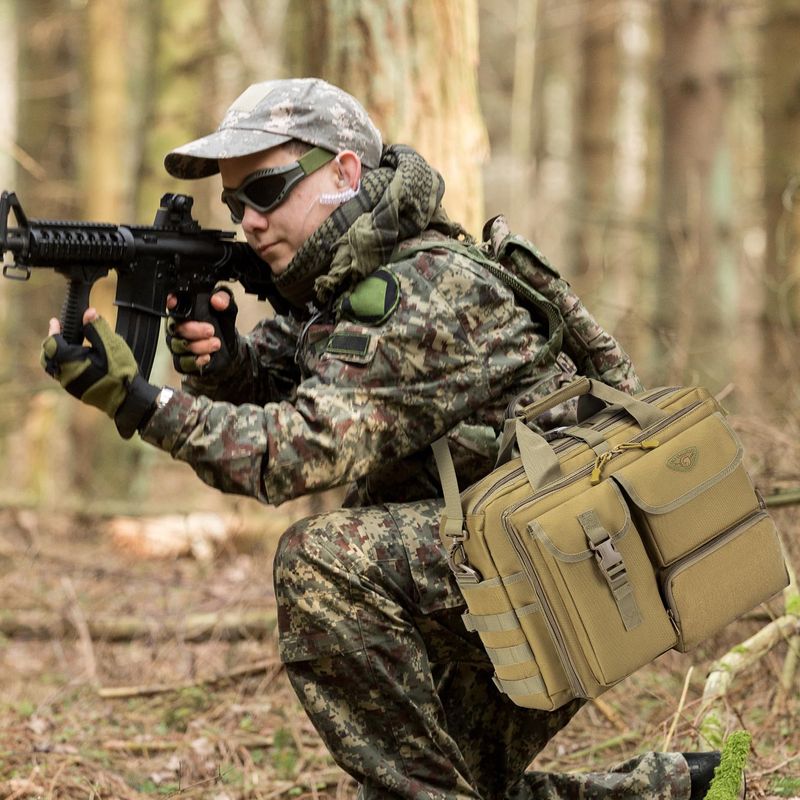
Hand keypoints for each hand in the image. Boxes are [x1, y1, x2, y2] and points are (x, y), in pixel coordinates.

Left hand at [41, 308, 159, 438]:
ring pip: (54, 367)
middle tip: (59, 335)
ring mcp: (69, 385)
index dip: (53, 330)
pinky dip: (65, 364)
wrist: (128, 398)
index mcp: (70, 361)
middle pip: (47, 357)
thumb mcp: (111, 345)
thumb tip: (89, 312)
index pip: (52, 343)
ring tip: (70, 346)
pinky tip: (79, 359)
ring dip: (58, 355)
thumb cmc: (120, 372)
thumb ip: (97, 327)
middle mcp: (65, 375)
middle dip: (51, 344)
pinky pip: (63, 375)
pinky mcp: (76, 391)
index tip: (55, 321)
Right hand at [166, 287, 239, 376]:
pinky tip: (207, 357)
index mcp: (184, 313)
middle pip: (175, 328)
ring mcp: (179, 346)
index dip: (170, 303)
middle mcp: (178, 329)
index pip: (172, 306)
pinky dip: (195, 361)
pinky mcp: (183, 362)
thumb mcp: (227, 309)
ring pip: (179, 346)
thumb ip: (224, 300)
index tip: (174, 302)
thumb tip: (217, 300)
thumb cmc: (223, 326)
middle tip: (210, 330)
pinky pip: (182, 363)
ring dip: (198, 346)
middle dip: (192, 330)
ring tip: (215, 343)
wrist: (231, 348)